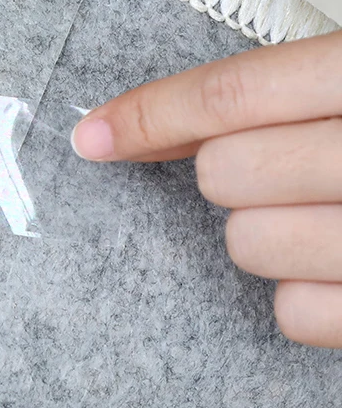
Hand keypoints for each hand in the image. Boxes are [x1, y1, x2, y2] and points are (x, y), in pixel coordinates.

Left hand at [72, 30, 341, 347]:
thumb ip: (298, 93)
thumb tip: (178, 128)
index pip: (234, 94)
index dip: (148, 115)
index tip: (90, 136)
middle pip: (225, 175)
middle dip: (229, 174)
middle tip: (285, 168)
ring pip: (249, 246)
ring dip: (264, 233)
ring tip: (326, 216)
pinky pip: (293, 314)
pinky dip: (302, 295)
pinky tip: (341, 270)